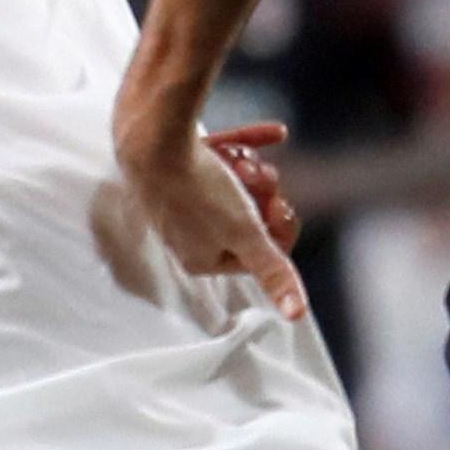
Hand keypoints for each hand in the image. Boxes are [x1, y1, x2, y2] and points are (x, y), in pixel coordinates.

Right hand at [120, 106, 313, 319]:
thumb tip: (296, 315)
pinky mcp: (175, 164)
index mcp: (201, 259)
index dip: (278, 229)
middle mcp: (186, 234)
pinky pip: (223, 156)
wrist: (153, 139)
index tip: (282, 208)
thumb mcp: (246, 235)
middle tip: (263, 179)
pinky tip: (276, 133)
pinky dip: (249, 145)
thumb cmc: (198, 192)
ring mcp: (178, 198)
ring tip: (248, 161)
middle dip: (264, 195)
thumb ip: (273, 272)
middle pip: (247, 217)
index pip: (257, 254)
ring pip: (235, 185)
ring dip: (254, 170)